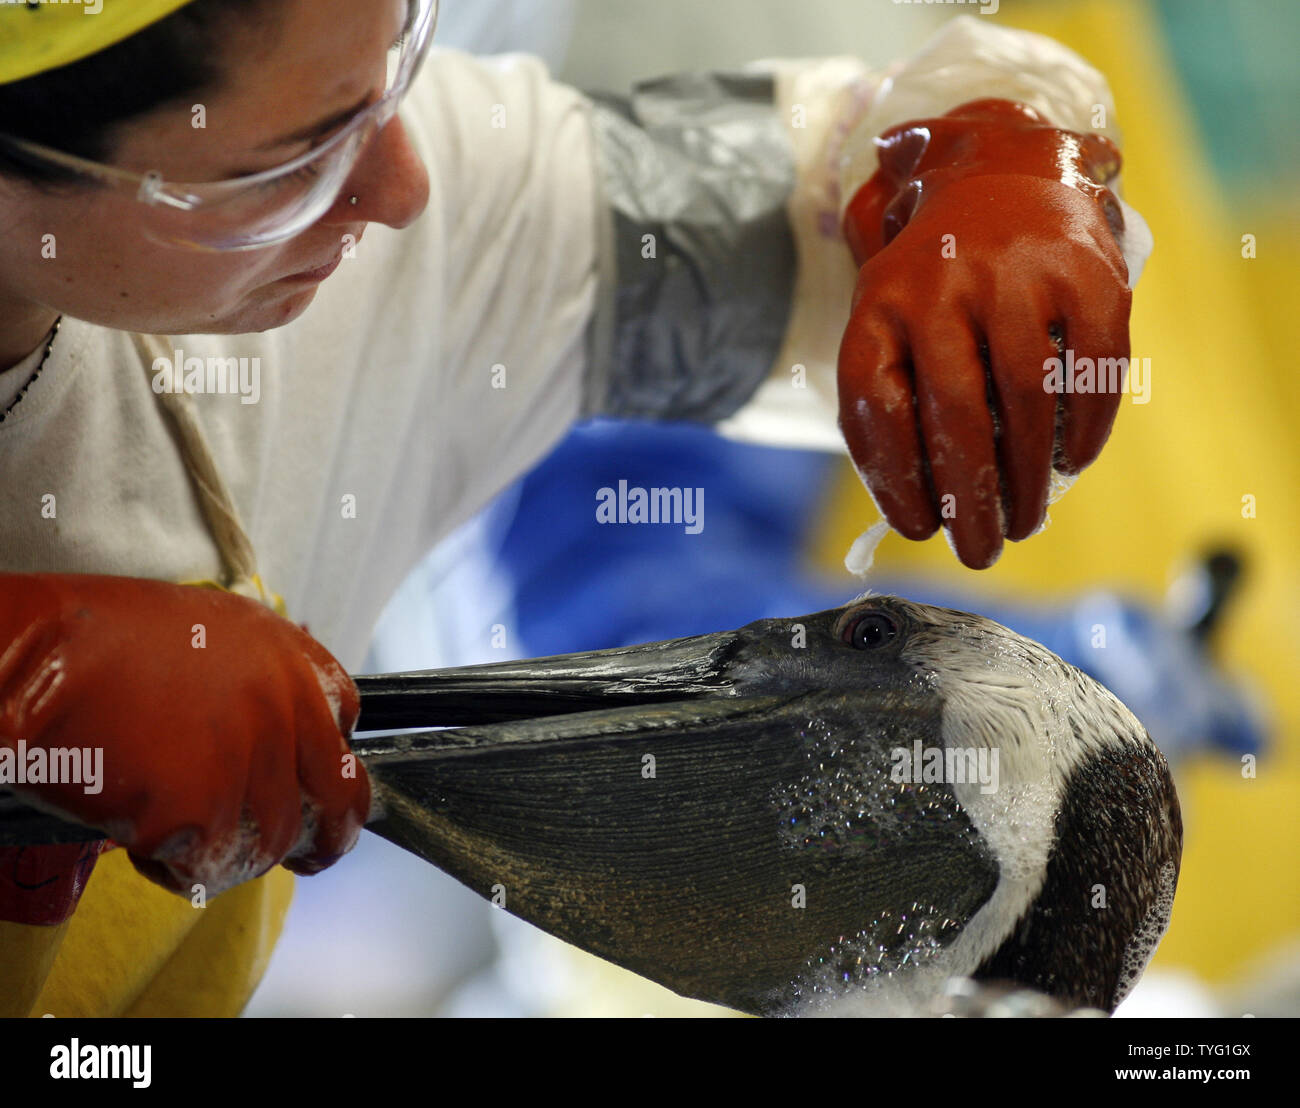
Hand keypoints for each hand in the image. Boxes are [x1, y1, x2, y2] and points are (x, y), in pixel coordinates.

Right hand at [0, 574, 368, 895]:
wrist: (38, 656)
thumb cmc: (97, 641)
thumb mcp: (207, 628)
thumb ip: (254, 675)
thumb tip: (268, 724)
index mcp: (289, 658)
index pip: (345, 719)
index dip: (328, 758)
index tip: (314, 783)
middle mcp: (286, 708)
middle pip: (339, 793)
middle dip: (331, 834)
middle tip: (314, 856)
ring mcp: (250, 761)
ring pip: (272, 840)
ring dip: (237, 852)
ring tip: (185, 840)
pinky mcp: (204, 810)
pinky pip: (208, 863)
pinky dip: (175, 865)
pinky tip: (141, 840)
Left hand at [838, 99, 1130, 568]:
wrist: (1001, 173)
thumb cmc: (936, 281)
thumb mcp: (887, 320)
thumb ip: (888, 397)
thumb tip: (913, 504)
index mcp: (882, 302)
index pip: (876, 404)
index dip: (894, 478)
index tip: (920, 527)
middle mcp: (944, 284)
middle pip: (956, 415)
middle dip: (970, 500)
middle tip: (980, 551)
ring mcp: (1017, 273)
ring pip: (1026, 400)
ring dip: (1028, 478)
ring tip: (1026, 520)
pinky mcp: (1085, 271)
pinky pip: (1093, 368)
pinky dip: (1085, 428)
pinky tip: (1073, 462)